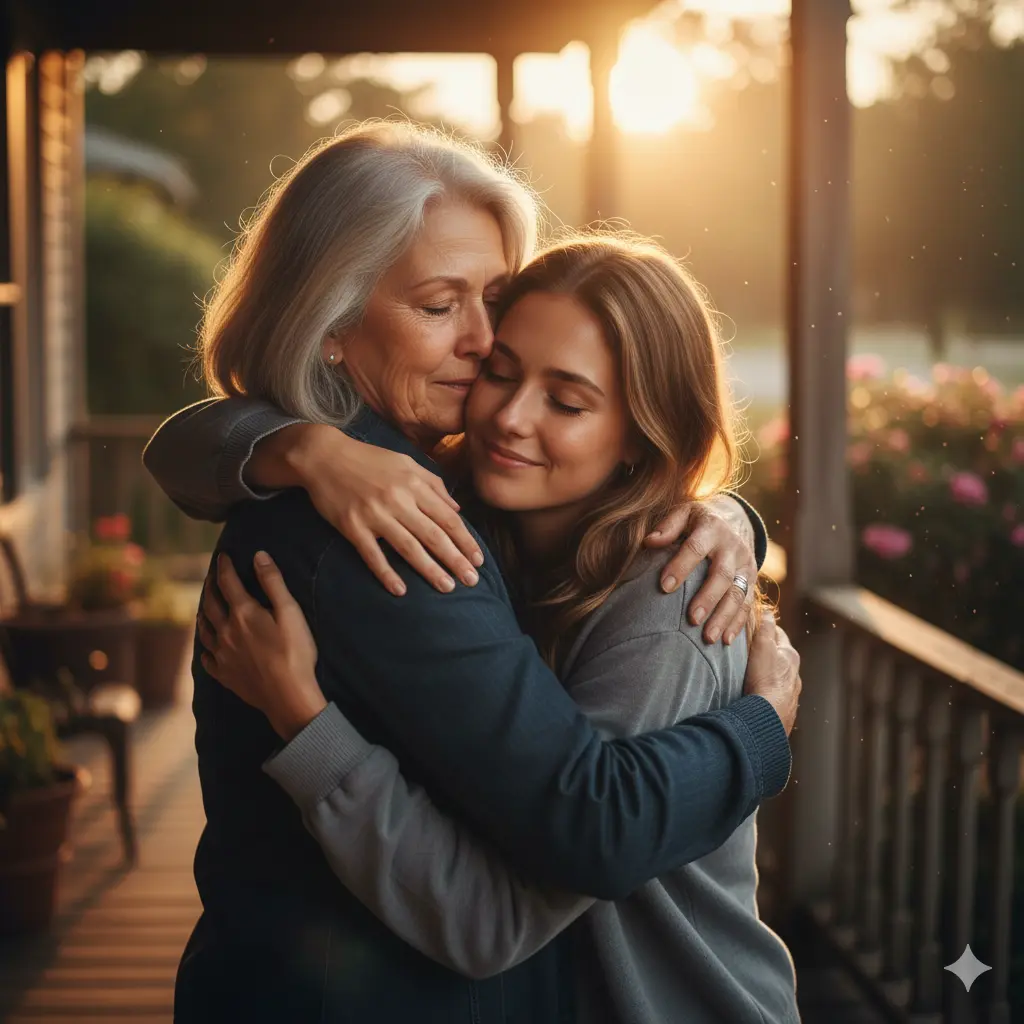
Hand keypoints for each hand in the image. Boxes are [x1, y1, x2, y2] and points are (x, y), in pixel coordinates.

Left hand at [199, 551, 326, 740]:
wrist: (288, 695)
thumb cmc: (294, 652)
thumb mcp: (290, 612)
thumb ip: (273, 583)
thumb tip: (259, 556)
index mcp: (243, 613)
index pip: (228, 583)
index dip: (225, 567)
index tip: (222, 556)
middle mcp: (226, 632)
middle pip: (211, 604)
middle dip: (211, 587)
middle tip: (212, 577)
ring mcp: (223, 655)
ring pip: (205, 630)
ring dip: (203, 614)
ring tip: (204, 608)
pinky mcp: (225, 675)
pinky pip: (207, 659)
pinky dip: (205, 649)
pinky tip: (207, 649)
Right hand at [286, 425, 483, 596]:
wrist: (324, 456)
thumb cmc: (368, 459)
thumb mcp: (405, 462)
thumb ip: (434, 484)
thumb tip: (458, 508)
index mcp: (414, 484)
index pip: (448, 517)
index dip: (465, 540)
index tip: (478, 559)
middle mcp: (398, 500)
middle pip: (434, 535)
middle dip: (455, 560)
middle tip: (472, 581)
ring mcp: (374, 514)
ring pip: (409, 547)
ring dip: (430, 570)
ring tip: (447, 588)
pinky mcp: (352, 527)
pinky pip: (372, 555)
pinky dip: (386, 573)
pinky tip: (400, 590)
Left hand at [644, 496, 757, 644]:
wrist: (733, 521)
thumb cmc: (697, 522)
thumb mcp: (684, 514)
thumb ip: (668, 526)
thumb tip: (649, 541)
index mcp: (712, 528)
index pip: (695, 547)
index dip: (681, 566)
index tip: (664, 587)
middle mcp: (733, 547)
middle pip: (722, 575)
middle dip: (708, 598)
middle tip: (692, 619)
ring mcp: (746, 565)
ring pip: (738, 594)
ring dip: (724, 617)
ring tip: (708, 638)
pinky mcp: (752, 580)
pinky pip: (748, 604)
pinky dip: (738, 623)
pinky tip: (725, 641)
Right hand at [742, 611, 800, 735]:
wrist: (767, 716)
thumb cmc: (765, 679)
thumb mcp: (763, 646)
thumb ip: (766, 628)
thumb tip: (768, 612)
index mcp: (791, 656)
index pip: (778, 634)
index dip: (766, 628)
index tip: (755, 625)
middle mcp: (795, 675)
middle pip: (780, 657)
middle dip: (768, 651)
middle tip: (750, 649)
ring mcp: (790, 694)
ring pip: (779, 678)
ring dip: (769, 674)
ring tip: (752, 675)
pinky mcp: (783, 710)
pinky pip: (775, 696)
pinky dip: (768, 692)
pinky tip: (758, 695)